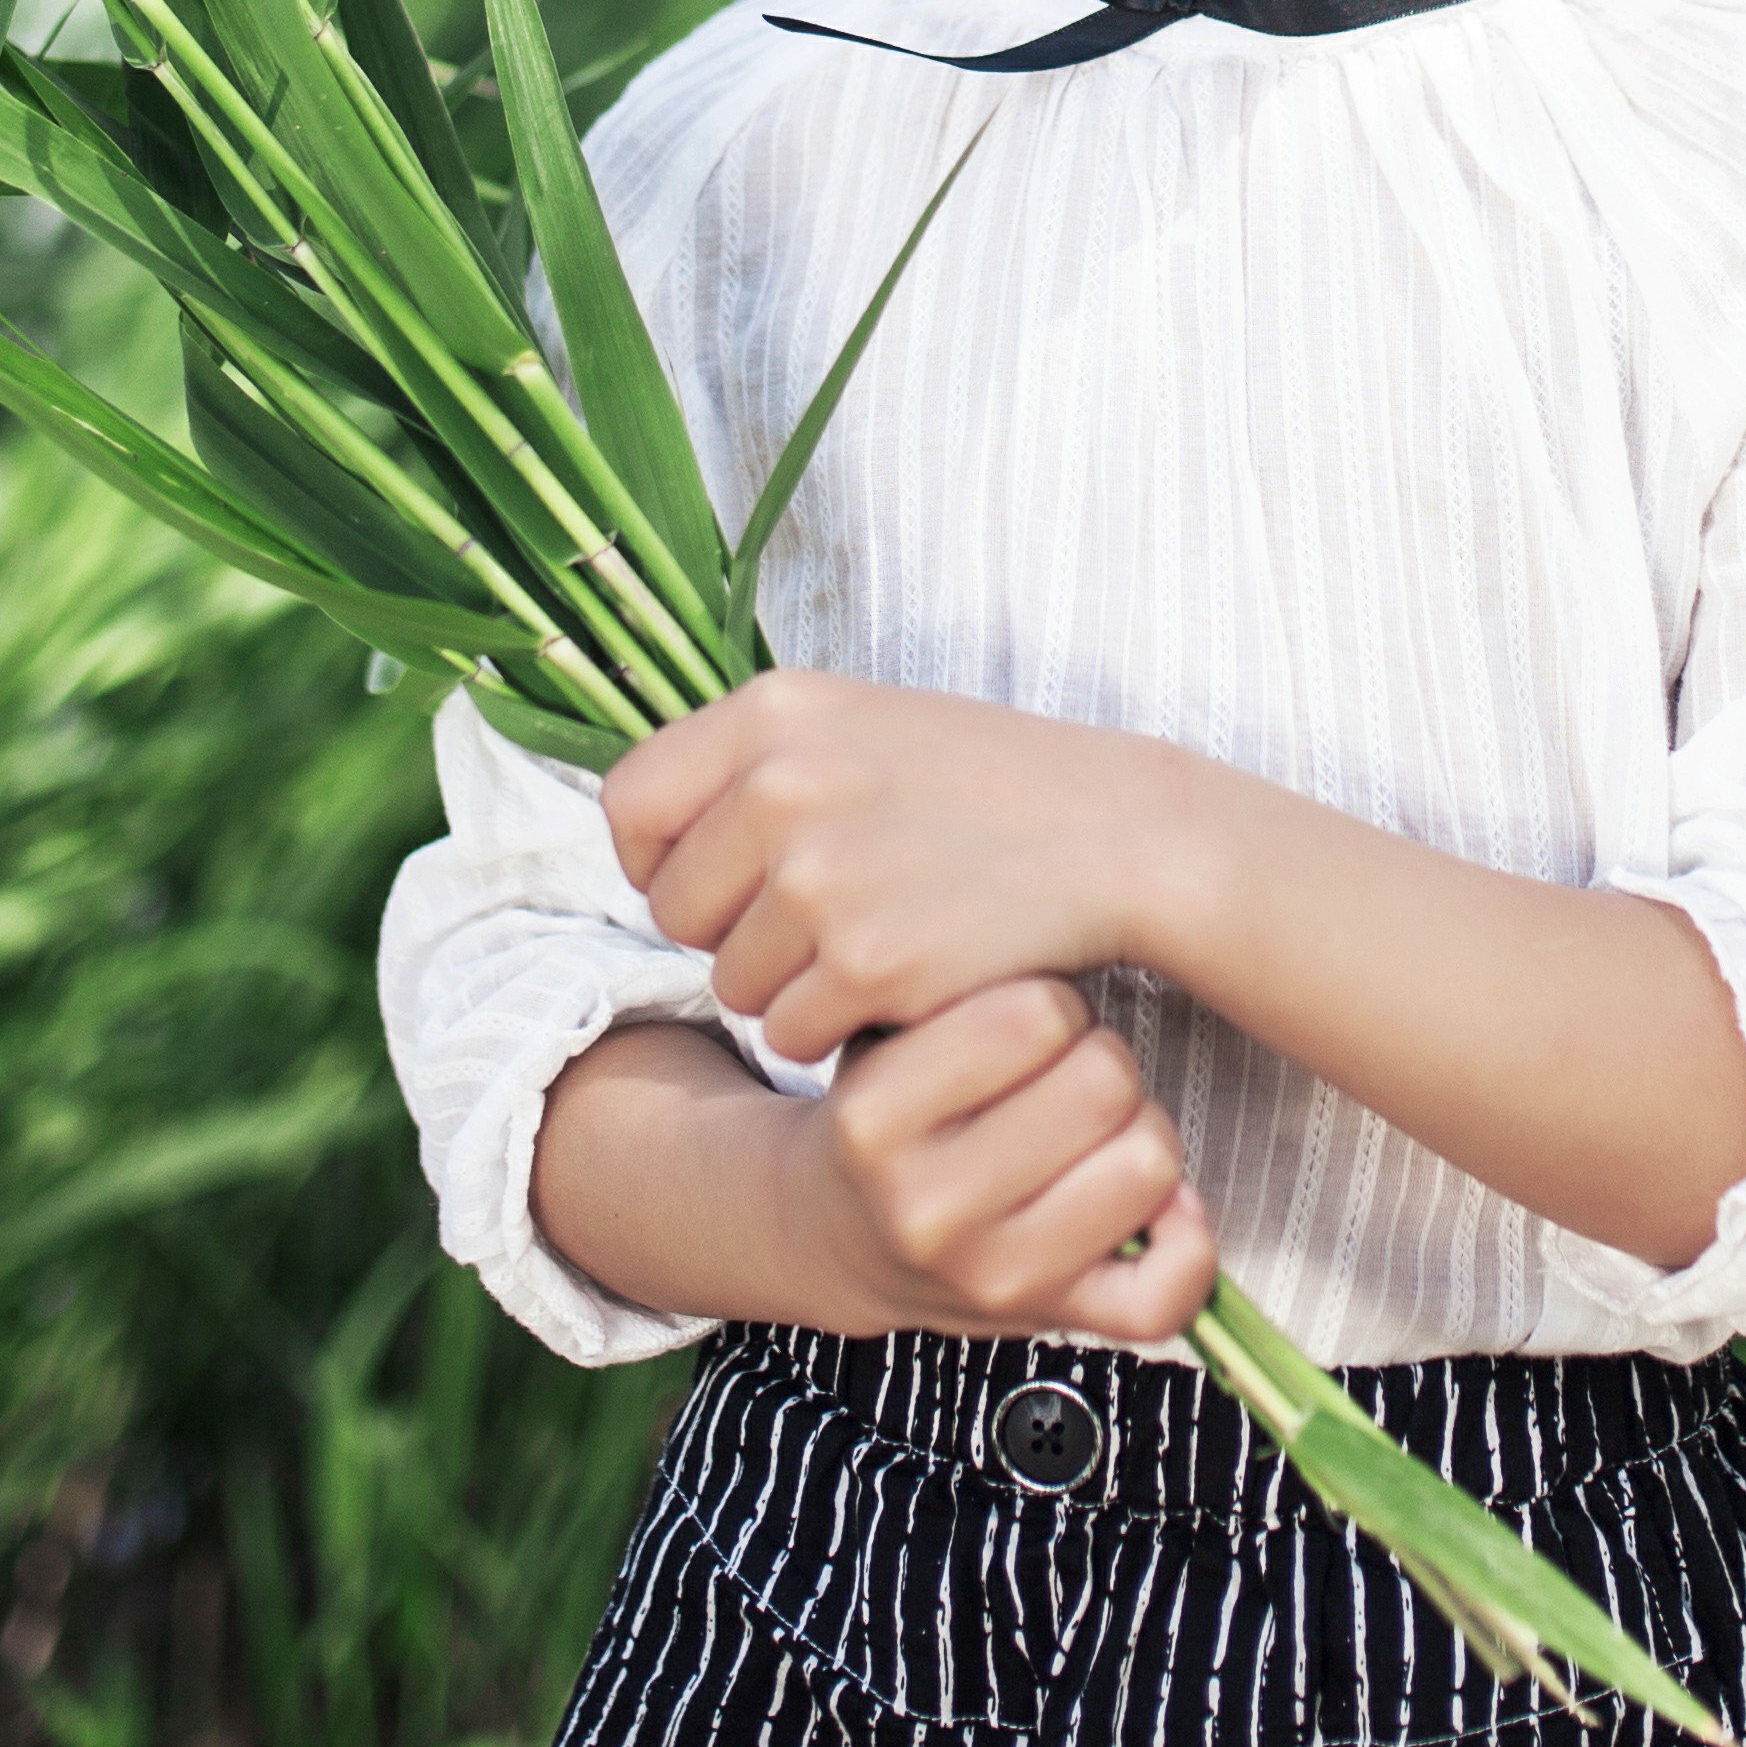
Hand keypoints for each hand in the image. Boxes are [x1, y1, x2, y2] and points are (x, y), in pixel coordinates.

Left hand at [607, 666, 1162, 1059]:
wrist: (1117, 833)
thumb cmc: (983, 783)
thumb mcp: (858, 723)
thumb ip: (750, 763)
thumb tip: (636, 835)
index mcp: (772, 712)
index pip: (629, 806)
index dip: (660, 858)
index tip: (717, 879)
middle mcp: (780, 785)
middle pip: (675, 912)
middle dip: (734, 933)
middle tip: (825, 917)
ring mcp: (821, 878)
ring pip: (735, 985)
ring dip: (793, 987)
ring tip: (880, 937)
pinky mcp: (866, 964)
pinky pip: (792, 1034)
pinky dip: (841, 1028)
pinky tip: (908, 979)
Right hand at [781, 978, 1216, 1342]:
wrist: (834, 1235)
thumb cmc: (886, 1110)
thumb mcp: (882, 1029)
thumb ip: (953, 981)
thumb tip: (1069, 941)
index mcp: (876, 1118)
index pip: (1033, 1014)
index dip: (1050, 1001)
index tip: (1026, 1021)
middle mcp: (928, 1208)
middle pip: (1105, 1081)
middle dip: (1097, 1059)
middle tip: (1062, 1075)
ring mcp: (992, 1276)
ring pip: (1151, 1164)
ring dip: (1139, 1131)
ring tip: (1092, 1131)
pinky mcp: (1050, 1321)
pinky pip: (1164, 1296)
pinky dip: (1187, 1245)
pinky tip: (1160, 1206)